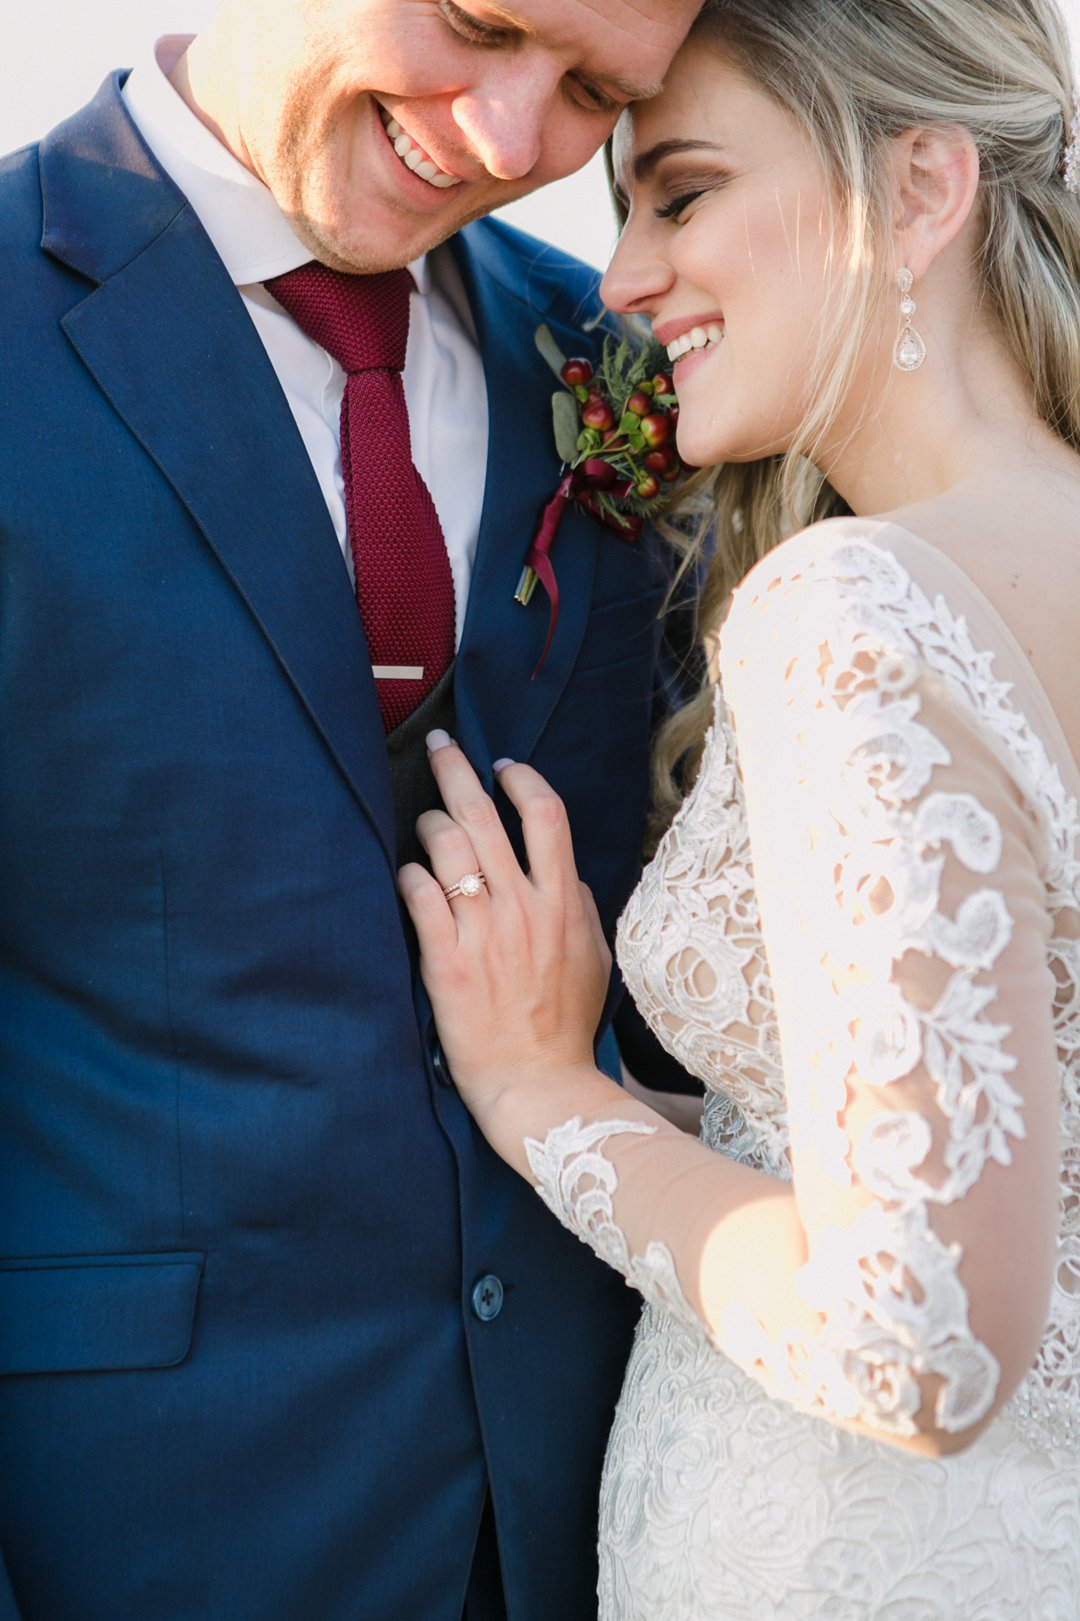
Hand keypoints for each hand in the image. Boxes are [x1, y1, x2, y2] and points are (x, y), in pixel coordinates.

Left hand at [398, 735, 610, 1124]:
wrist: (538, 1083)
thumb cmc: (566, 1024)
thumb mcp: (594, 957)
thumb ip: (575, 906)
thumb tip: (558, 870)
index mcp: (563, 901)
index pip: (546, 814)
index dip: (520, 779)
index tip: (502, 767)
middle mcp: (522, 906)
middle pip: (484, 814)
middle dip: (457, 769)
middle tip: (440, 746)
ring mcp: (481, 930)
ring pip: (445, 845)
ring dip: (428, 824)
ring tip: (424, 827)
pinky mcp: (444, 958)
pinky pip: (417, 893)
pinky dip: (408, 875)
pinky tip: (408, 876)